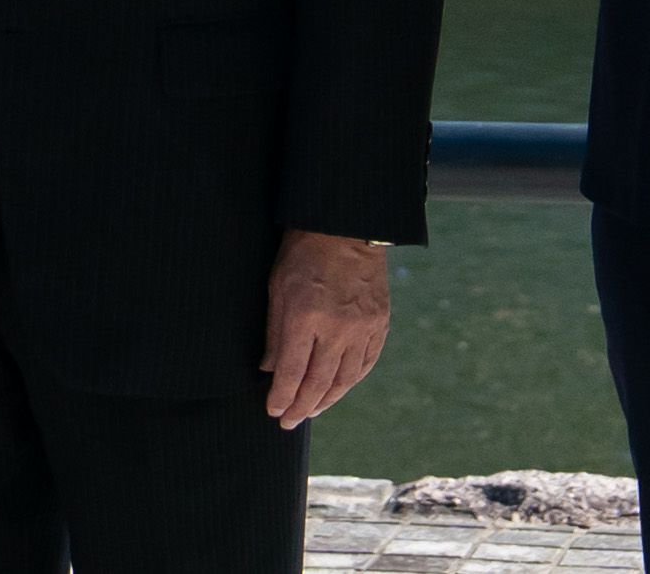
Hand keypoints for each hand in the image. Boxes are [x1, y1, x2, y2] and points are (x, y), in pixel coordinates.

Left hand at [260, 229, 389, 427]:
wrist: (347, 227)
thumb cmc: (303, 253)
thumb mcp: (277, 287)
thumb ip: (275, 332)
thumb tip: (270, 370)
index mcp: (306, 316)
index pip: (292, 372)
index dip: (282, 397)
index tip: (274, 411)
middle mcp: (337, 328)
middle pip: (318, 383)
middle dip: (301, 407)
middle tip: (288, 422)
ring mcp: (362, 328)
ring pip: (345, 379)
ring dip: (326, 400)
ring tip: (311, 411)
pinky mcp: (379, 324)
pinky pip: (365, 364)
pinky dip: (350, 382)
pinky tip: (338, 389)